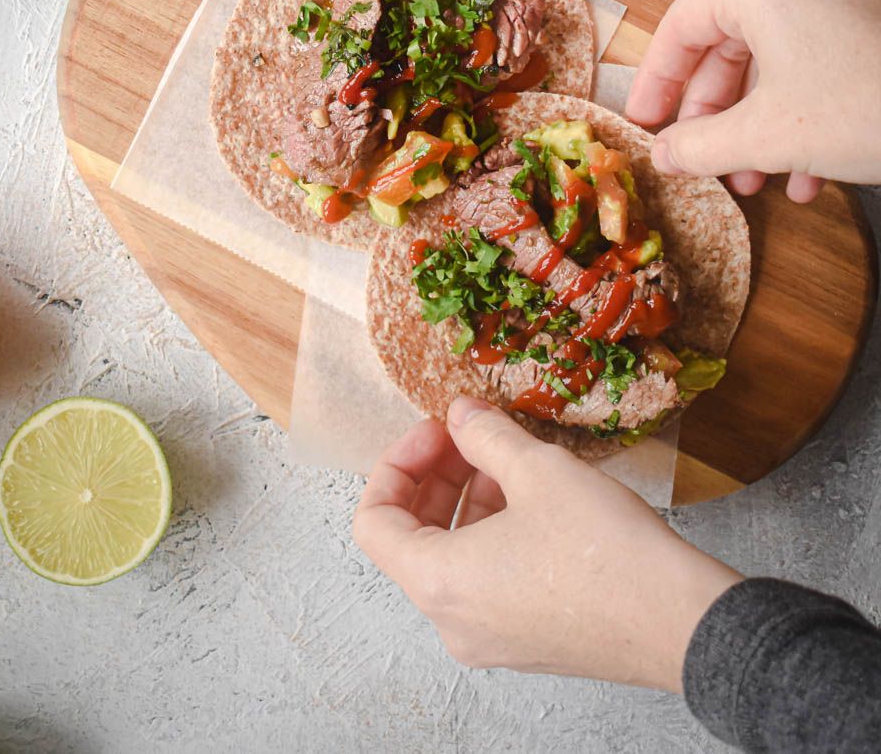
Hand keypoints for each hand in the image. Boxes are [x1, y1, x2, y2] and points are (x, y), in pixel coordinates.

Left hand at [353, 396, 738, 689]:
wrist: (680, 620)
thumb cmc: (605, 551)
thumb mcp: (536, 469)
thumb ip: (484, 435)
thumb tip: (460, 413)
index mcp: (439, 583)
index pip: (374, 523)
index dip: (397, 464)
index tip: (435, 431)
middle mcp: (455, 622)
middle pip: (412, 540)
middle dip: (435, 477)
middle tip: (467, 435)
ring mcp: (492, 639)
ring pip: (453, 559)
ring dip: (468, 501)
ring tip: (507, 458)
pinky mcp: (528, 641)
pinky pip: (487, 581)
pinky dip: (494, 533)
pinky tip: (533, 496)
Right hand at [625, 0, 880, 201]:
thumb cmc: (872, 106)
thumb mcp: (767, 136)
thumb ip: (701, 145)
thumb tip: (666, 153)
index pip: (682, 24)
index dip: (657, 79)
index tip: (648, 119)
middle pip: (729, 41)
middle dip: (716, 112)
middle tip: (699, 154)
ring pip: (775, 55)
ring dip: (758, 120)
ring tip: (754, 176)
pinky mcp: (871, 16)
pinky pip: (815, 56)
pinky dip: (800, 108)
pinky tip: (805, 170)